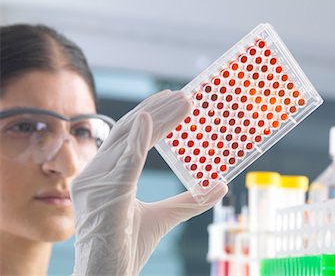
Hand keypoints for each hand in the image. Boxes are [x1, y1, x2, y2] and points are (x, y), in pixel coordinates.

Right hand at [70, 90, 227, 275]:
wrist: (109, 275)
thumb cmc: (127, 246)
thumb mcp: (165, 216)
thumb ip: (189, 200)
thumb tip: (220, 185)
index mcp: (105, 174)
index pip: (129, 136)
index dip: (151, 116)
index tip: (172, 100)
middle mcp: (96, 173)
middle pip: (128, 130)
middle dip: (157, 110)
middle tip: (183, 95)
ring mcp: (96, 182)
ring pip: (128, 139)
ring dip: (156, 117)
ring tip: (181, 102)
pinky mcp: (105, 195)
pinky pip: (123, 162)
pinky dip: (136, 139)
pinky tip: (150, 119)